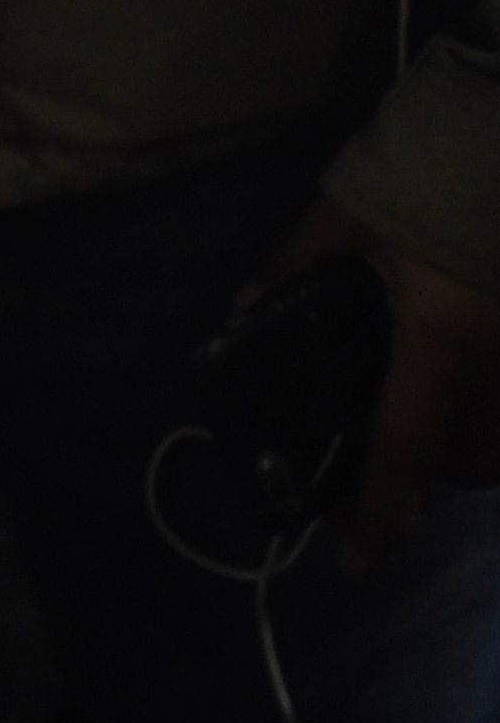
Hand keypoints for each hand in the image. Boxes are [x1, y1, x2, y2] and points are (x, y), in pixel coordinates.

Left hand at [253, 202, 499, 554]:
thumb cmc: (430, 162)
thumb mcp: (347, 213)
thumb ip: (295, 266)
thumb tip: (247, 309)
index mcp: (444, 339)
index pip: (406, 447)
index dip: (380, 512)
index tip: (358, 561)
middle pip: (476, 458)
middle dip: (434, 472)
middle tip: (393, 450)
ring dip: (474, 442)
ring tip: (434, 412)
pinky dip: (495, 400)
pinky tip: (470, 376)